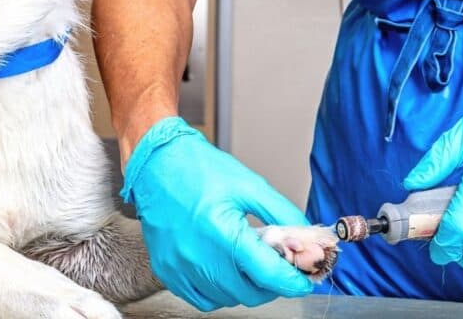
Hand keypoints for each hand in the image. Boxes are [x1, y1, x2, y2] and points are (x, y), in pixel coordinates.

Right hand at [121, 117, 313, 310]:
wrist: (157, 163)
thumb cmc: (199, 169)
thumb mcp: (249, 184)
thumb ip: (281, 213)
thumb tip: (305, 237)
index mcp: (223, 233)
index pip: (268, 274)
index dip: (293, 281)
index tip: (304, 281)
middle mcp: (199, 256)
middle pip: (250, 292)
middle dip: (271, 283)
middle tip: (277, 266)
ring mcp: (180, 267)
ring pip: (227, 299)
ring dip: (245, 287)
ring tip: (248, 262)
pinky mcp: (167, 271)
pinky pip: (201, 299)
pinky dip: (219, 291)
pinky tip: (224, 270)